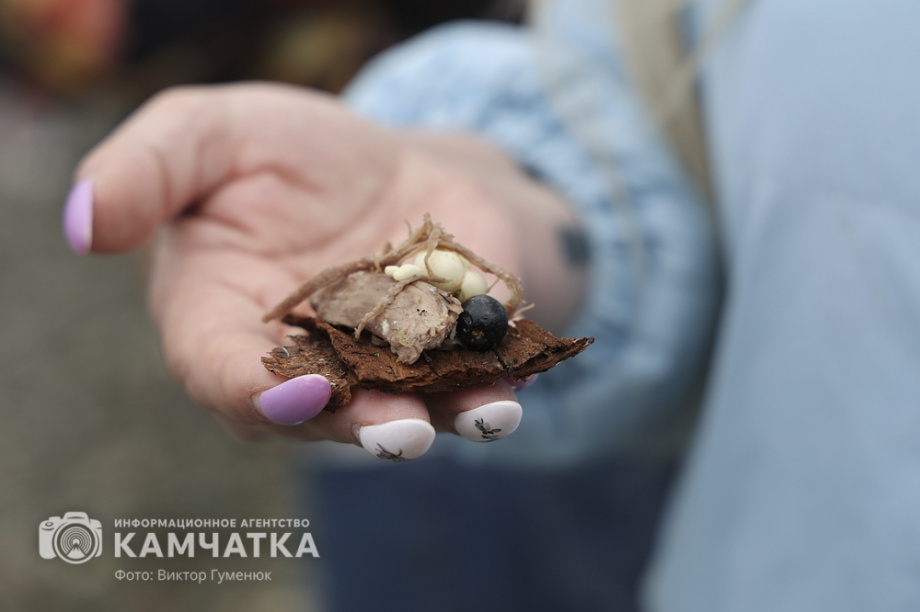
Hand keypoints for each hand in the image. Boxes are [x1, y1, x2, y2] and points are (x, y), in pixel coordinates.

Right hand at [65, 82, 582, 458]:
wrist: (391, 168)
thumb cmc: (285, 157)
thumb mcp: (208, 135)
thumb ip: (146, 170)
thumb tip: (83, 225)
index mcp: (221, 322)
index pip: (219, 370)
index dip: (249, 386)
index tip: (289, 385)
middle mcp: (298, 367)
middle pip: (318, 413)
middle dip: (356, 422)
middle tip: (395, 430)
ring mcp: (377, 374)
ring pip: (401, 411)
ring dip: (441, 421)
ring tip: (482, 418)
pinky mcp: (445, 364)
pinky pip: (466, 388)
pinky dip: (492, 393)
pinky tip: (514, 390)